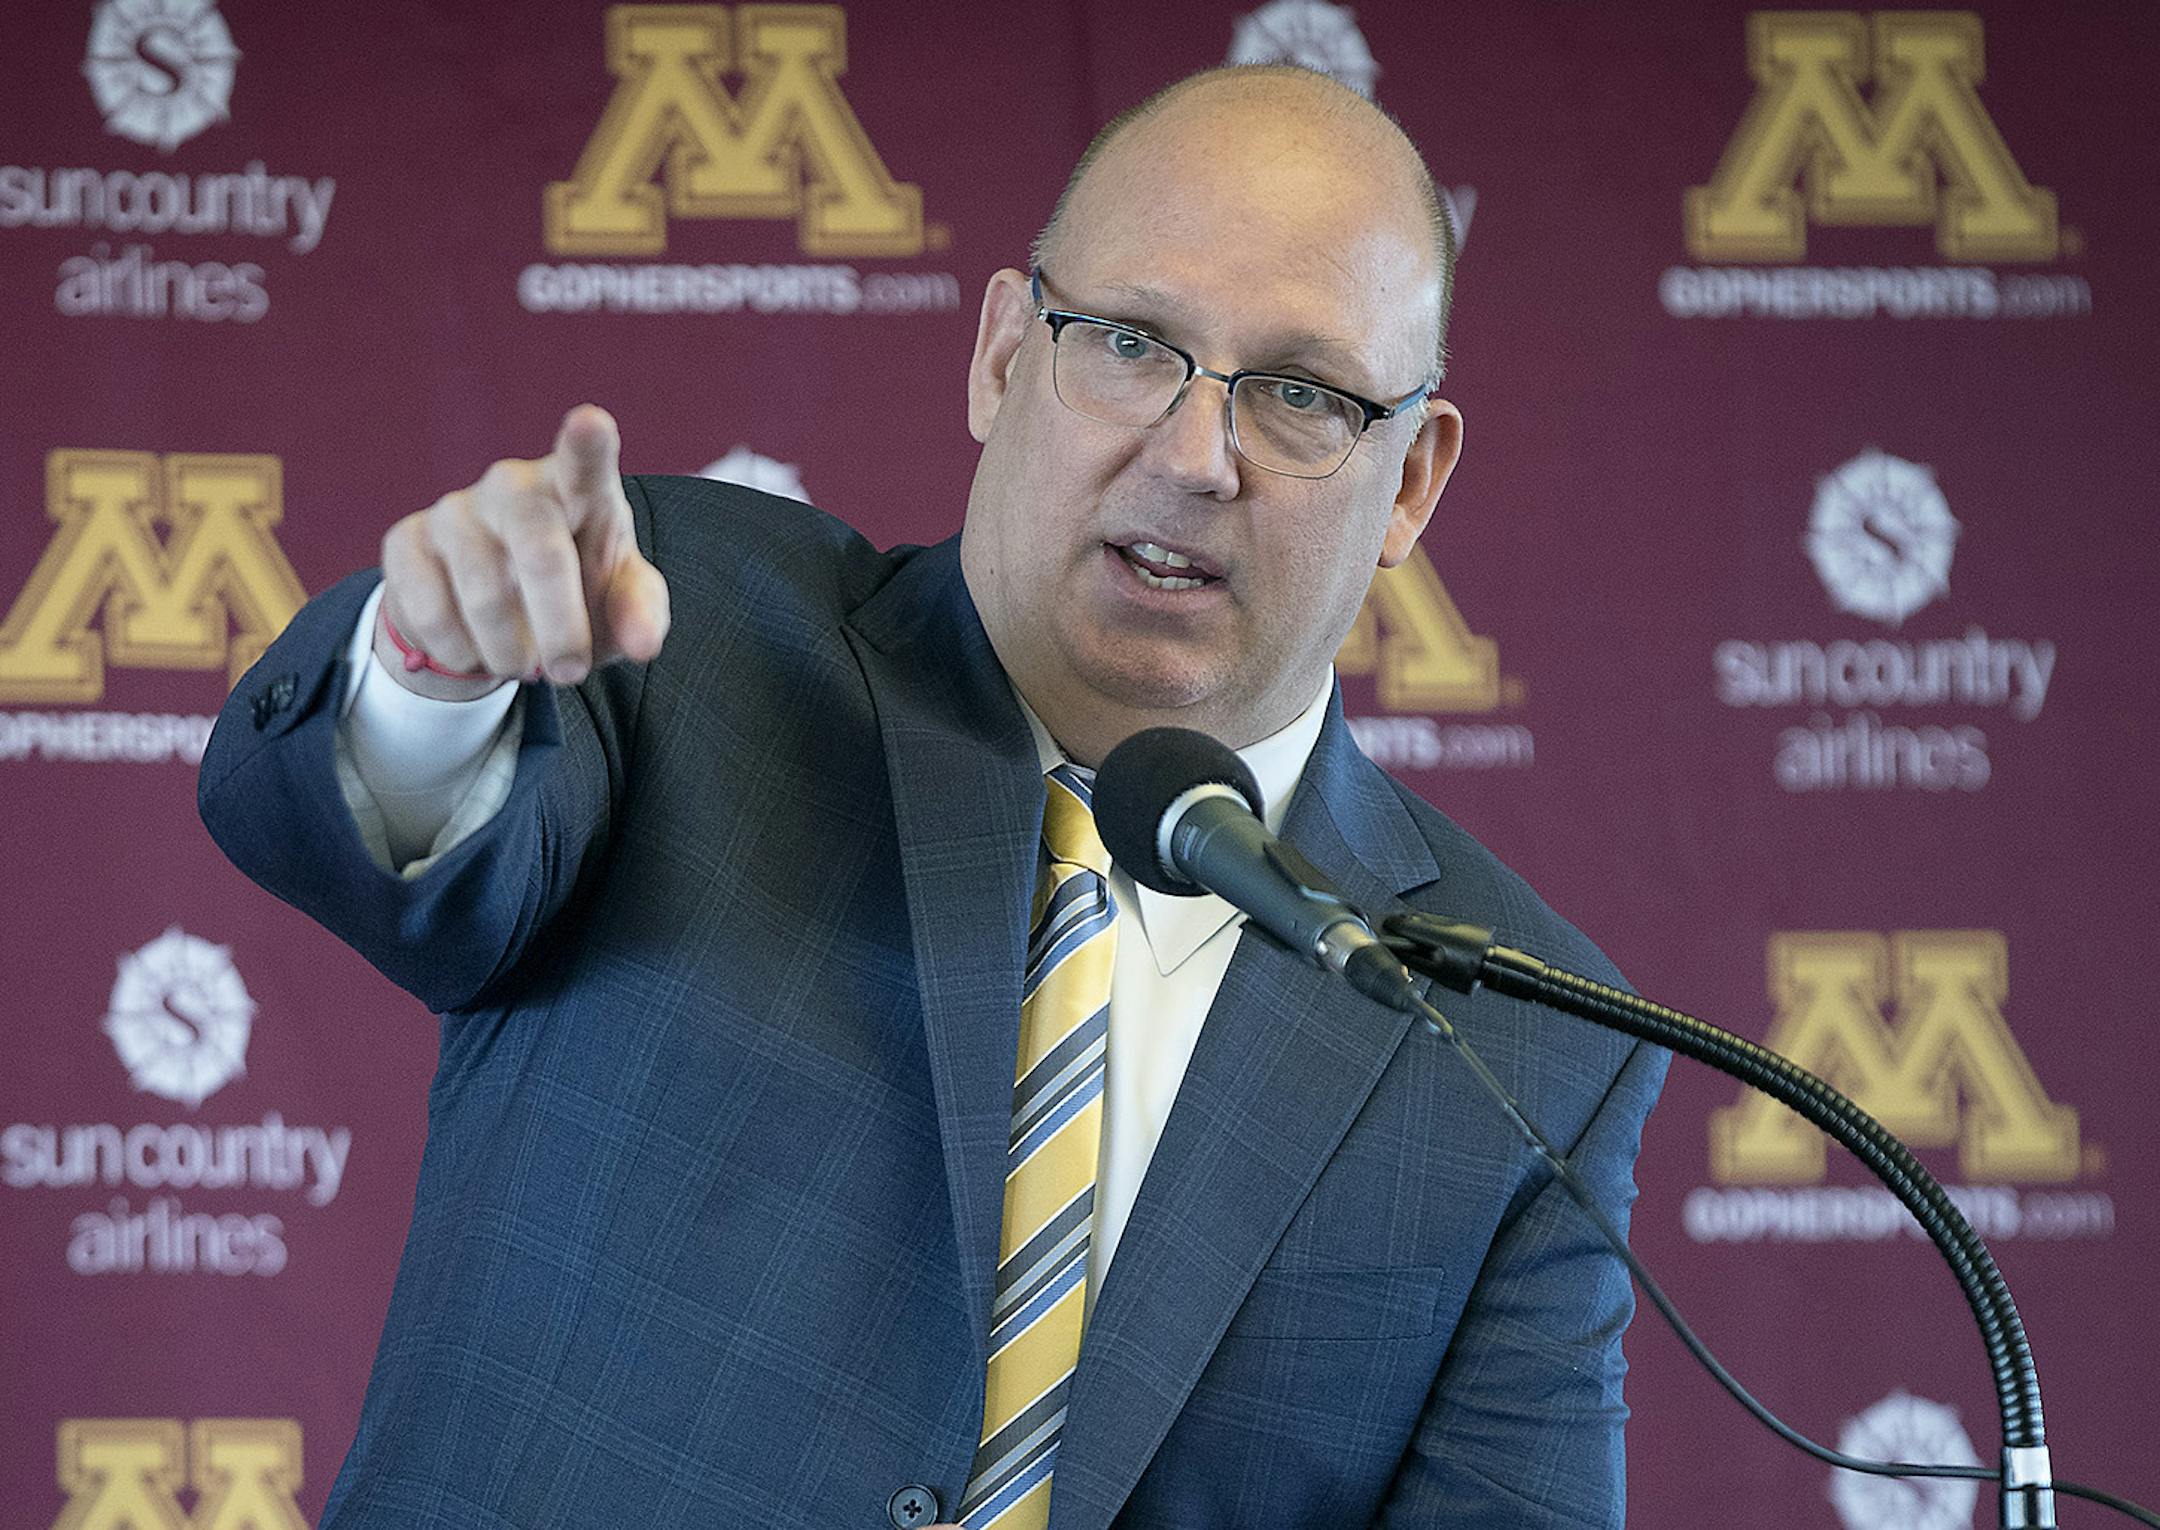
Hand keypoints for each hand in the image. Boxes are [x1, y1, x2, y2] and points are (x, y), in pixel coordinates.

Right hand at [375, 404, 670, 697]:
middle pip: (541, 553)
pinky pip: (432, 611)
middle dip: (561, 630)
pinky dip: (462, 653)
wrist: (496, 622)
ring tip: (524, 663)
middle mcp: (513, 485)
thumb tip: (644, 644)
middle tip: (570, 672)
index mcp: (578, 490)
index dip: (587, 442)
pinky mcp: (406, 540)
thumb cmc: (577, 597)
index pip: (585, 460)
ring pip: (485, 595)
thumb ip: (642, 615)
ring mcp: (455, 508)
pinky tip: (474, 652)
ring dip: (512, 652)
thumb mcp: (620, 608)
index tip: (591, 422)